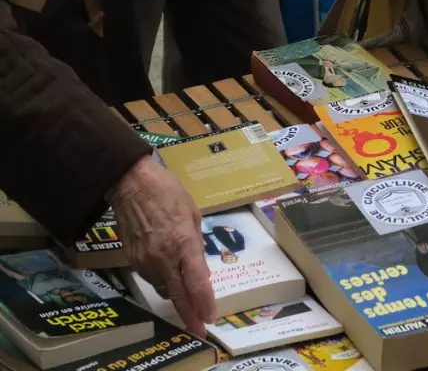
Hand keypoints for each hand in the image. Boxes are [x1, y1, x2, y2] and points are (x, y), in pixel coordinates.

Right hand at [107, 157, 214, 336]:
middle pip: (178, 295)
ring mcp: (145, 261)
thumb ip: (196, 246)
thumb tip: (200, 271)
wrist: (131, 185)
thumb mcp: (193, 215)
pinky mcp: (132, 260)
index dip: (203, 302)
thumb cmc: (169, 193)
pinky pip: (152, 278)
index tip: (210, 317)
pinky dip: (164, 282)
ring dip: (177, 296)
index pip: (195, 282)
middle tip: (199, 329)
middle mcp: (163, 258)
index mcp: (183, 243)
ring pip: (164, 287)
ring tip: (189, 301)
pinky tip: (171, 278)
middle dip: (190, 315)